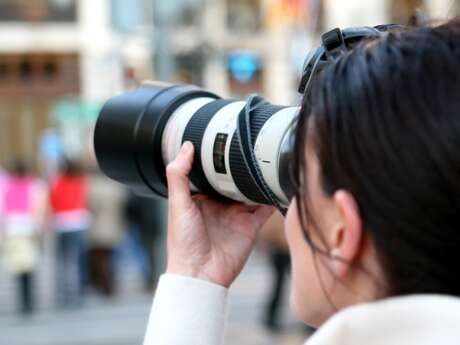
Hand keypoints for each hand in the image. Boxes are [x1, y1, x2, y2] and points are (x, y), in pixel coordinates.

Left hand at [166, 142, 274, 287]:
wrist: (200, 274)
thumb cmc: (183, 243)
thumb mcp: (177, 204)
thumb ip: (179, 175)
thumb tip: (186, 146)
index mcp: (201, 198)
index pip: (211, 173)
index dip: (217, 158)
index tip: (223, 139)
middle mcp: (220, 204)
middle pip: (234, 180)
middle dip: (242, 166)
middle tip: (251, 145)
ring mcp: (237, 214)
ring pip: (252, 190)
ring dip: (258, 179)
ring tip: (266, 159)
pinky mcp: (251, 225)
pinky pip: (265, 207)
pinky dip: (272, 196)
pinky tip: (276, 183)